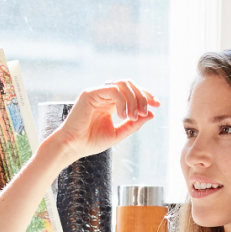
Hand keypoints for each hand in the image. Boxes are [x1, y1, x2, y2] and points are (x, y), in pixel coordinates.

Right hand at [40, 81, 160, 164]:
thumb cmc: (91, 142)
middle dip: (142, 96)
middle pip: (129, 85)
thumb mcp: (118, 133)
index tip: (157, 105)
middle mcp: (104, 95)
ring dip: (134, 99)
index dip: (146, 96)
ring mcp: (97, 93)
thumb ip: (134, 124)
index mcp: (110, 103)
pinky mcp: (90, 94)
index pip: (132, 91)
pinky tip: (123, 115)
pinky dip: (123, 101)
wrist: (73, 146)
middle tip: (145, 111)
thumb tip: (151, 113)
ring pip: (123, 85)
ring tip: (134, 115)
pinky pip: (113, 90)